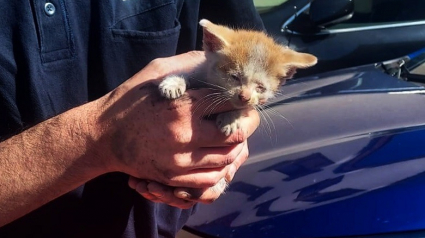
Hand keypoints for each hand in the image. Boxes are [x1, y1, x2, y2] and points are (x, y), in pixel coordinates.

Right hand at [92, 51, 259, 195]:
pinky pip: (210, 179)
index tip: (242, 100)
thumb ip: (189, 64)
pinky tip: (219, 157)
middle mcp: (184, 135)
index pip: (230, 104)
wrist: (103, 136)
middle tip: (244, 119)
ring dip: (235, 147)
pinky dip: (221, 168)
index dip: (242, 102)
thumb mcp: (156, 72)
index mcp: (182, 106)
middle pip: (235, 134)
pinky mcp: (173, 178)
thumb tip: (217, 61)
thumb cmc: (131, 100)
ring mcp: (179, 161)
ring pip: (227, 158)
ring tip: (232, 137)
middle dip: (246, 125)